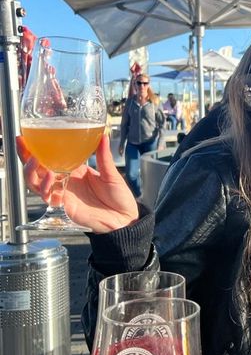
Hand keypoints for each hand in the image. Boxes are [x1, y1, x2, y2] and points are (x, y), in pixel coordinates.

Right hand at [17, 133, 138, 232]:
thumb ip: (104, 156)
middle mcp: (65, 180)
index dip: (37, 148)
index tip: (26, 137)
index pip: (52, 157)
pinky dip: (45, 188)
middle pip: (38, 169)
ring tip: (36, 162)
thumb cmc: (118, 197)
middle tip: (23, 146)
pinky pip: (48, 197)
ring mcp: (63, 193)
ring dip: (32, 172)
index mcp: (75, 170)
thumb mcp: (111, 174)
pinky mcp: (64, 206)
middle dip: (26, 157)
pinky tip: (50, 179)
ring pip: (37, 184)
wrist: (123, 219)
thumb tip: (103, 136)